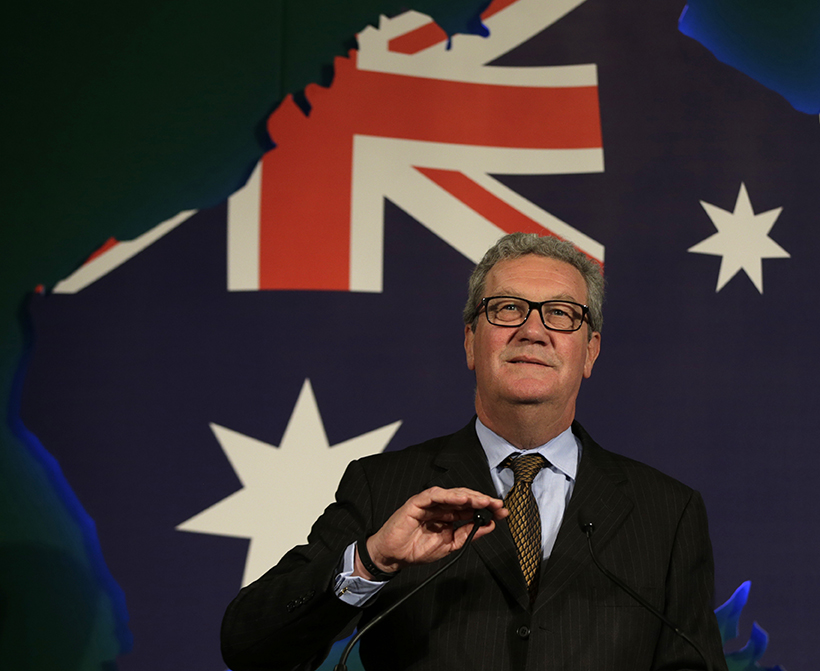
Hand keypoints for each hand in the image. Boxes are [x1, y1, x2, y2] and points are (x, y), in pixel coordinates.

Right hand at [355, 487, 507, 576]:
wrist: (394, 556)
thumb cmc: (417, 549)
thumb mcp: (449, 545)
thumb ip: (468, 534)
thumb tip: (488, 526)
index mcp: (449, 516)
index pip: (471, 508)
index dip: (487, 509)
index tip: (502, 512)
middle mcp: (441, 507)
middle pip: (465, 498)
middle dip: (482, 501)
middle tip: (497, 505)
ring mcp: (429, 503)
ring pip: (453, 493)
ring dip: (470, 496)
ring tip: (484, 501)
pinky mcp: (417, 502)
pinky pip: (435, 494)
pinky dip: (449, 495)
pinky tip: (462, 499)